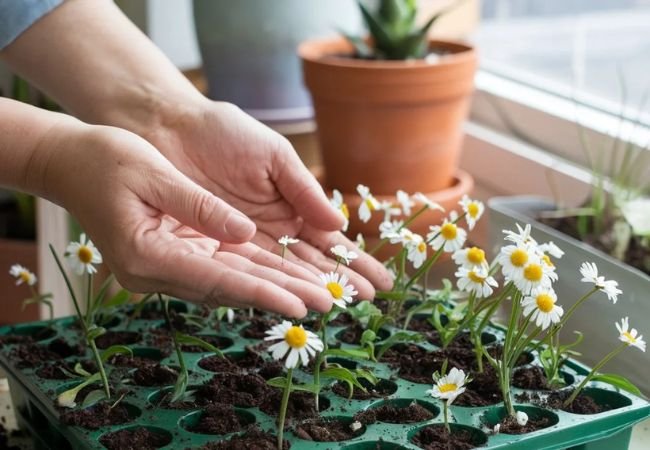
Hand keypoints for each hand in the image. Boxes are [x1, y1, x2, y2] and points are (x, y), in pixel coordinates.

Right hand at [41, 122, 339, 316]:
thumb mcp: (154, 174)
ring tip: (316, 298)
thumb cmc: (105, 160)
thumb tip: (244, 233)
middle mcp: (155, 271)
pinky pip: (218, 271)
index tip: (301, 305)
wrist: (69, 163)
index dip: (263, 293)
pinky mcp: (169, 258)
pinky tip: (281, 281)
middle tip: (327, 307)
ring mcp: (161, 268)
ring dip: (271, 290)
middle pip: (230, 288)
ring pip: (228, 283)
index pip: (218, 279)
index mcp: (148, 253)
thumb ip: (199, 206)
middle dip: (279, 297)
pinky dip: (251, 276)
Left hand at [145, 100, 393, 297]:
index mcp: (292, 206)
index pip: (329, 239)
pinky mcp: (215, 249)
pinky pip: (245, 271)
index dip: (354, 259)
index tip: (380, 280)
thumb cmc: (225, 133)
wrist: (172, 128)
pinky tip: (289, 301)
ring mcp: (245, 243)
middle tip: (367, 301)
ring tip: (335, 305)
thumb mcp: (274, 156)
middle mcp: (273, 231)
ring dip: (308, 288)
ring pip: (282, 271)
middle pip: (311, 262)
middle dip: (340, 280)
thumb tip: (339, 222)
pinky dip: (267, 285)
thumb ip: (303, 190)